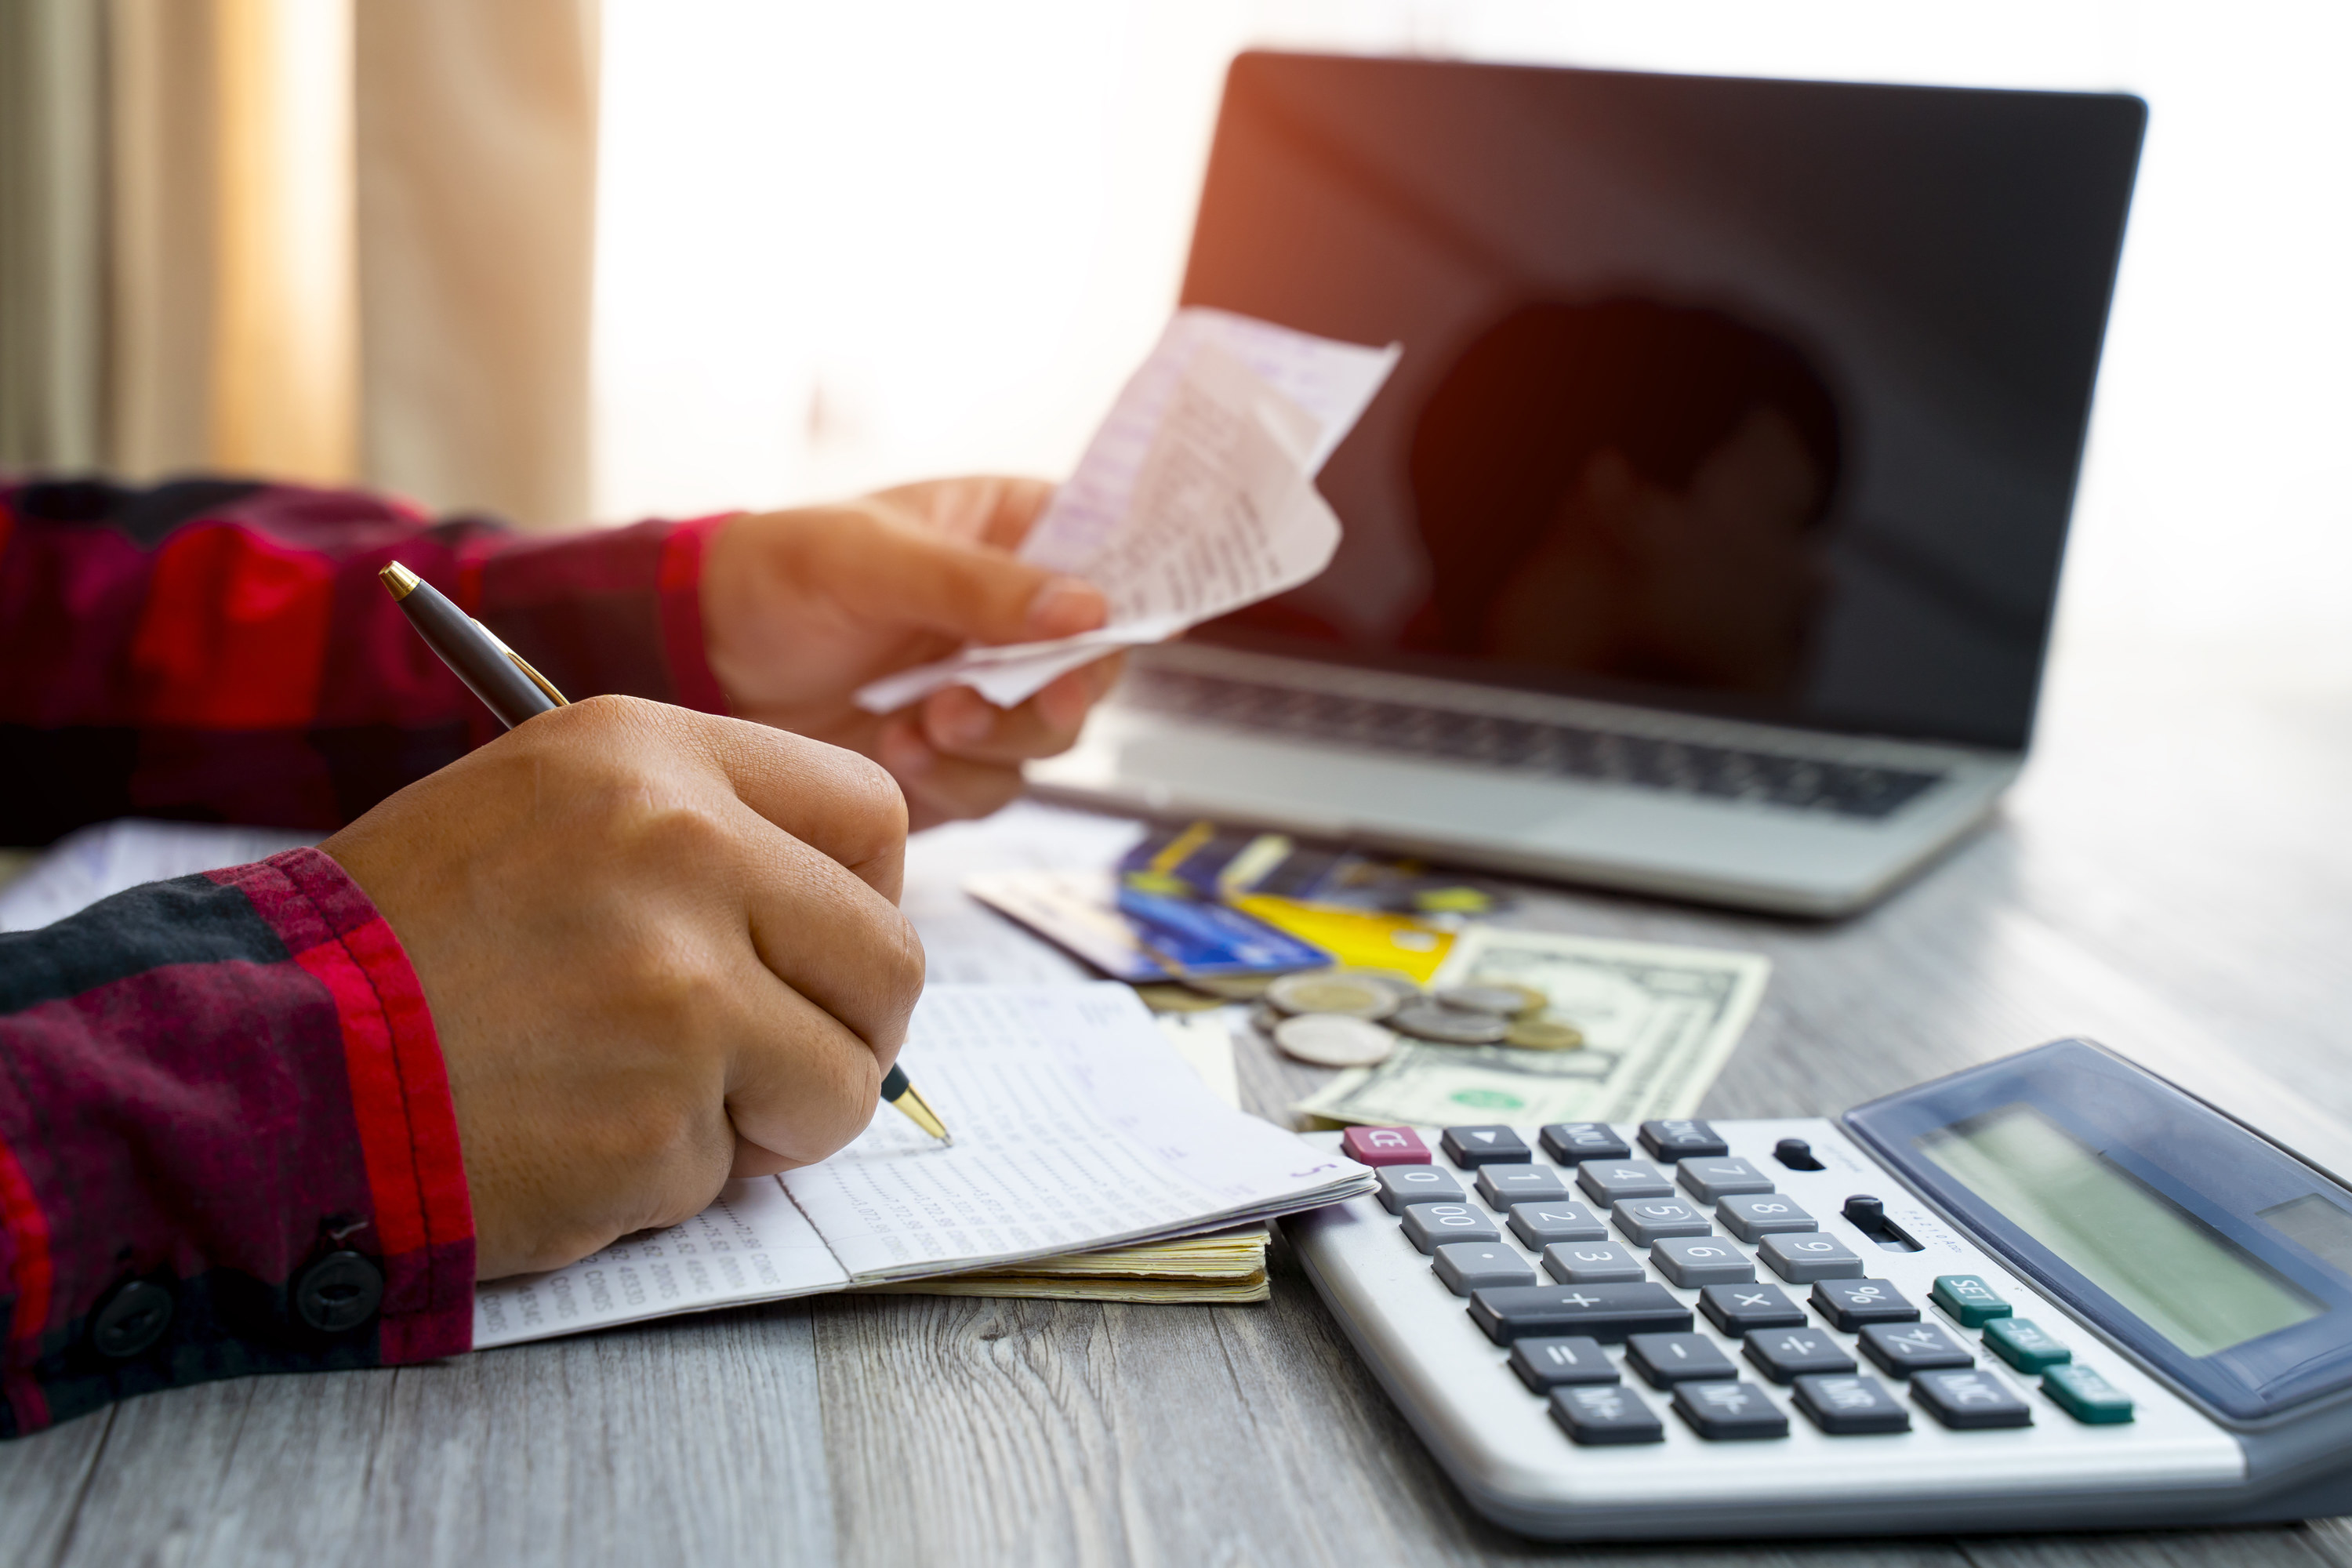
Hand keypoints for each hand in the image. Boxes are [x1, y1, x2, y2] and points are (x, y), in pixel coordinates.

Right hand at [320, 696, 922, 1279]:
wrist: (258, 1060)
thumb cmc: (400, 947)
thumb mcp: (543, 815)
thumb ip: (696, 842)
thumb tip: (834, 921)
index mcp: (653, 758)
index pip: (870, 812)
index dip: (866, 898)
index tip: (825, 950)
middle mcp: (684, 849)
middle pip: (887, 958)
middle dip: (847, 1032)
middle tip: (775, 1064)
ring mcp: (681, 986)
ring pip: (840, 1080)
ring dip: (772, 1120)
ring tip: (657, 1106)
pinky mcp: (658, 1114)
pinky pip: (734, 1169)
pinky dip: (673, 1179)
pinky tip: (575, 1140)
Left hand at [700, 476, 1123, 828]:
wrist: (703, 662)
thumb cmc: (780, 574)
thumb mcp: (872, 559)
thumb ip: (978, 585)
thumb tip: (1090, 608)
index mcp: (1018, 534)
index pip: (1117, 560)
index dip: (1129, 600)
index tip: (1102, 631)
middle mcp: (1020, 618)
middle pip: (1094, 668)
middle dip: (1045, 697)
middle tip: (980, 700)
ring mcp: (994, 691)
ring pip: (1050, 737)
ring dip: (993, 741)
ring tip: (918, 724)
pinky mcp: (960, 758)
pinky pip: (994, 785)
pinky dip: (953, 778)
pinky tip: (894, 749)